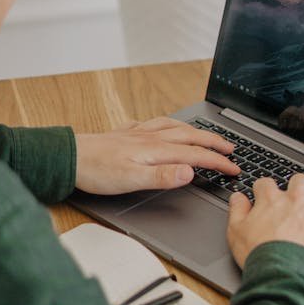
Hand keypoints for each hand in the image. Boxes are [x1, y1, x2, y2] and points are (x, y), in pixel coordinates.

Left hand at [74, 117, 238, 193]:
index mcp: (156, 150)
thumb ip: (163, 176)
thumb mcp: (131, 180)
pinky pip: (157, 124)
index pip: (196, 155)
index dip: (218, 163)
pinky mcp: (127, 134)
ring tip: (207, 136)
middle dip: (214, 143)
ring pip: (175, 128)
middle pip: (190, 137)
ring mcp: (139, 134)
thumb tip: (190, 172)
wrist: (69, 157)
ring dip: (196, 132)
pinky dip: (171, 124)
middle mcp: (151, 138)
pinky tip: (167, 126)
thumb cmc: (97, 171)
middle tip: (231, 150)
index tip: (234, 169)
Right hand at [227, 173, 303, 266]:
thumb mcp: (235, 233)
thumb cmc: (259, 256)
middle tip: (298, 200)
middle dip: (300, 187)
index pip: (266, 183)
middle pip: (301, 180)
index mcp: (272, 201)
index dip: (264, 190)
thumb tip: (238, 198)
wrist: (282, 274)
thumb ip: (237, 211)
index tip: (264, 197)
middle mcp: (297, 201)